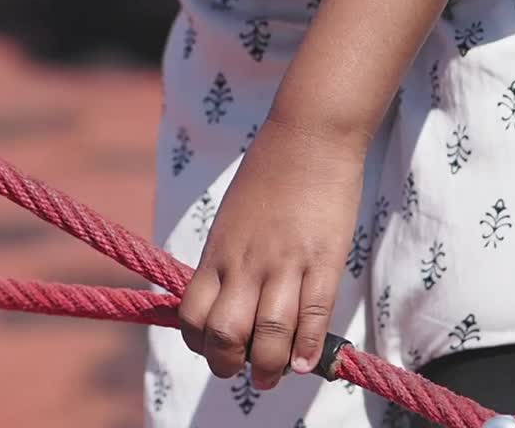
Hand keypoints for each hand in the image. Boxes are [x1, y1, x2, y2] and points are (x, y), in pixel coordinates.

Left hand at [177, 119, 363, 389]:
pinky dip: (306, 347)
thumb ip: (227, 258)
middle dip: (228, 363)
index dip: (198, 343)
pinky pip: (312, 314)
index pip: (191, 314)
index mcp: (218, 252)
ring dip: (267, 368)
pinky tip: (303, 363)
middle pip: (224, 332)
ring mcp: (284, 262)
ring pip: (267, 333)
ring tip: (270, 379)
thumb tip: (224, 295)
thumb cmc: (269, 175)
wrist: (308, 135)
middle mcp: (244, 262)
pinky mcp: (322, 259)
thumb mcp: (232, 219)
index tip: (213, 349)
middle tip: (240, 372)